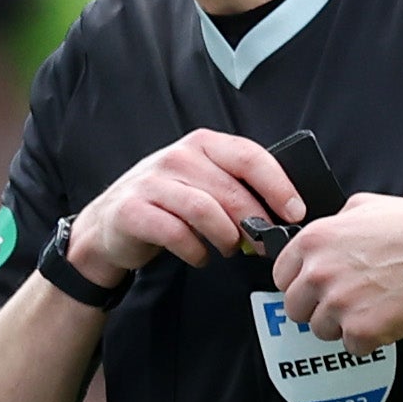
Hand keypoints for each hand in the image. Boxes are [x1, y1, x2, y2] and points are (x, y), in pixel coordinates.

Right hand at [68, 127, 309, 277]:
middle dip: (254, 223)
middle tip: (264, 245)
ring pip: (205, 211)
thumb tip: (282, 211)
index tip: (295, 211)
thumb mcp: (201, 183)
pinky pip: (176, 234)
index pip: (250, 157)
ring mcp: (151, 183)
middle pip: (231, 190)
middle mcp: (176, 157)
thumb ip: (235, 188)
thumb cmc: (165, 206)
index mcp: (201, 144)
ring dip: (226, 237)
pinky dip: (195, 251)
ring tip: (230, 250)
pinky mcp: (132, 211)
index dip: (278, 186)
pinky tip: (200, 257)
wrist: (107, 226)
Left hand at [268, 191, 402, 345]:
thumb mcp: (366, 206)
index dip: (300, 284)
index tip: (315, 288)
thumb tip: (325, 235)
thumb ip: (335, 223)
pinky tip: (387, 317)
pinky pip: (352, 346)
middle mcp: (319, 273)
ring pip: (321, 330)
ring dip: (344, 324)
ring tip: (374, 305)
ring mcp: (338, 304)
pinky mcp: (361, 330)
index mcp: (314, 241)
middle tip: (348, 299)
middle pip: (295, 309)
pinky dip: (369, 339)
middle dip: (318, 307)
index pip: (281, 277)